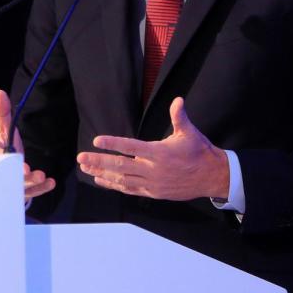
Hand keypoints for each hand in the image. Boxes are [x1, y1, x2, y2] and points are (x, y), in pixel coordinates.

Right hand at [0, 89, 55, 199]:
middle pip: (10, 177)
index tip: (15, 159)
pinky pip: (33, 192)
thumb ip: (2, 113)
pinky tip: (51, 182)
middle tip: (32, 172)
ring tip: (42, 176)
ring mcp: (13, 185)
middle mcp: (2, 173)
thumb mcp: (4, 128)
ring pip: (22, 187)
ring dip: (33, 183)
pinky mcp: (24, 191)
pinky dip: (42, 188)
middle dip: (21, 175)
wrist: (5, 169)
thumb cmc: (5, 145)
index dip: (3, 160)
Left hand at [76, 97, 228, 200]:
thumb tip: (178, 100)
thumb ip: (179, 116)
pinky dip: (114, 185)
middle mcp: (153, 169)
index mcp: (159, 153)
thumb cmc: (199, 152)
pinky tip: (101, 180)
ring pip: (122, 179)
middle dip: (98, 161)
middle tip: (80, 158)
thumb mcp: (189, 133)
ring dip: (102, 174)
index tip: (96, 141)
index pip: (131, 147)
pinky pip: (129, 189)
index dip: (113, 144)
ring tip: (85, 168)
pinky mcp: (153, 192)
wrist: (212, 177)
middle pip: (120, 166)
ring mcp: (152, 183)